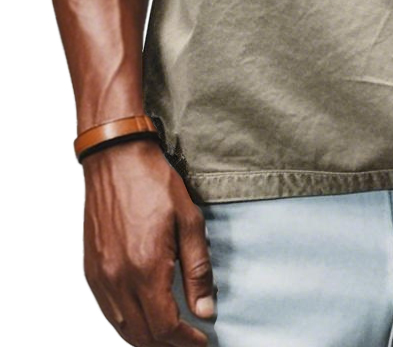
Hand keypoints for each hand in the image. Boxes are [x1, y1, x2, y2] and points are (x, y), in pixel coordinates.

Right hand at [82, 138, 214, 344]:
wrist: (116, 160)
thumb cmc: (154, 184)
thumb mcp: (190, 221)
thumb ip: (198, 269)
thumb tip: (205, 310)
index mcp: (145, 268)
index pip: (165, 326)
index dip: (186, 341)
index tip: (203, 340)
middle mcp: (118, 279)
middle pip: (143, 335)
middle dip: (169, 345)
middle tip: (190, 342)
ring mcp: (101, 277)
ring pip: (123, 328)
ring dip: (147, 340)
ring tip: (171, 337)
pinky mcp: (91, 270)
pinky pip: (109, 313)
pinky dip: (127, 326)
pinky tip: (144, 321)